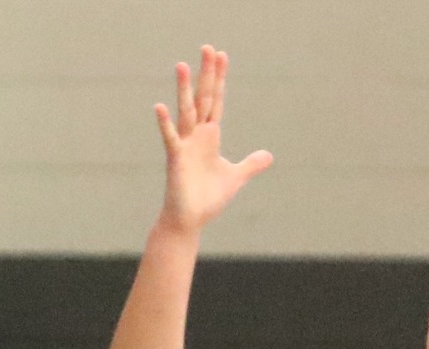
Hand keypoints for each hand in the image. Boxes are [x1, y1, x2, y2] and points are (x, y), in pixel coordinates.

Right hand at [156, 46, 272, 234]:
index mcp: (209, 136)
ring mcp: (185, 146)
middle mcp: (196, 136)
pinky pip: (171, 138)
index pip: (216, 101)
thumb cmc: (207, 199)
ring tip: (182, 65)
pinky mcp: (175, 160)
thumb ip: (250, 164)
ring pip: (186, 111)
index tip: (221, 56)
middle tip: (208, 47)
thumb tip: (268, 156)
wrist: (190, 220)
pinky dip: (165, 124)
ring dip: (184, 89)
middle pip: (203, 98)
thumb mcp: (235, 177)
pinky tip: (160, 107)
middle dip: (207, 74)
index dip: (219, 79)